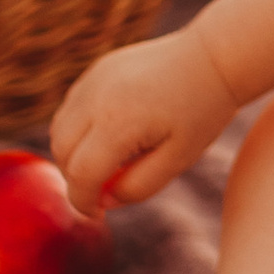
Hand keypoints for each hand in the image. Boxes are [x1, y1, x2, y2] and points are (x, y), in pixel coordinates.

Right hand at [51, 22, 236, 213]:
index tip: (97, 215)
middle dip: (77, 179)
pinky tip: (110, 136)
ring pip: (60, 130)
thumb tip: (104, 200)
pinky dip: (78, 129)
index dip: (83, 202)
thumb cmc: (201, 111)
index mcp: (117, 123)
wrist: (212, 58)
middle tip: (105, 190)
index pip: (80, 174)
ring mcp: (93, 80)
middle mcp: (96, 98)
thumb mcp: (178, 159)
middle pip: (62, 152)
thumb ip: (138, 186)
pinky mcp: (97, 70)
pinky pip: (71, 108)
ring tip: (110, 163)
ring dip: (73, 154)